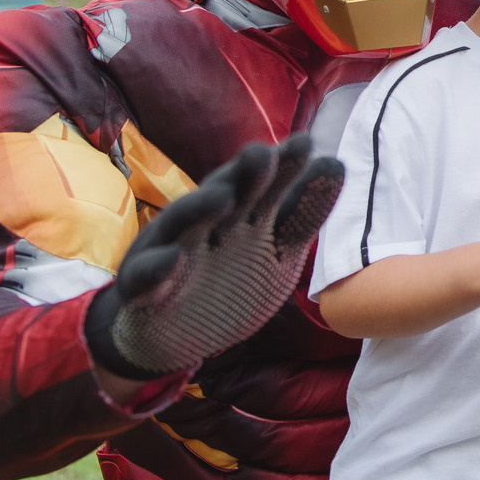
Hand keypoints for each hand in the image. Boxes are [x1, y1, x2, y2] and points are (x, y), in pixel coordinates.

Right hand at [86, 134, 344, 384]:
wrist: (170, 335)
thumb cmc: (228, 282)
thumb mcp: (275, 253)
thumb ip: (302, 214)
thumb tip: (337, 163)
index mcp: (241, 216)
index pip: (266, 187)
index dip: (284, 168)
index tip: (307, 144)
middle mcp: (206, 224)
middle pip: (226, 194)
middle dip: (243, 177)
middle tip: (264, 154)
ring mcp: (171, 251)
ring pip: (184, 224)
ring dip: (200, 209)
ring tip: (222, 196)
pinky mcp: (143, 286)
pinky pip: (149, 276)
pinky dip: (160, 268)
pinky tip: (173, 259)